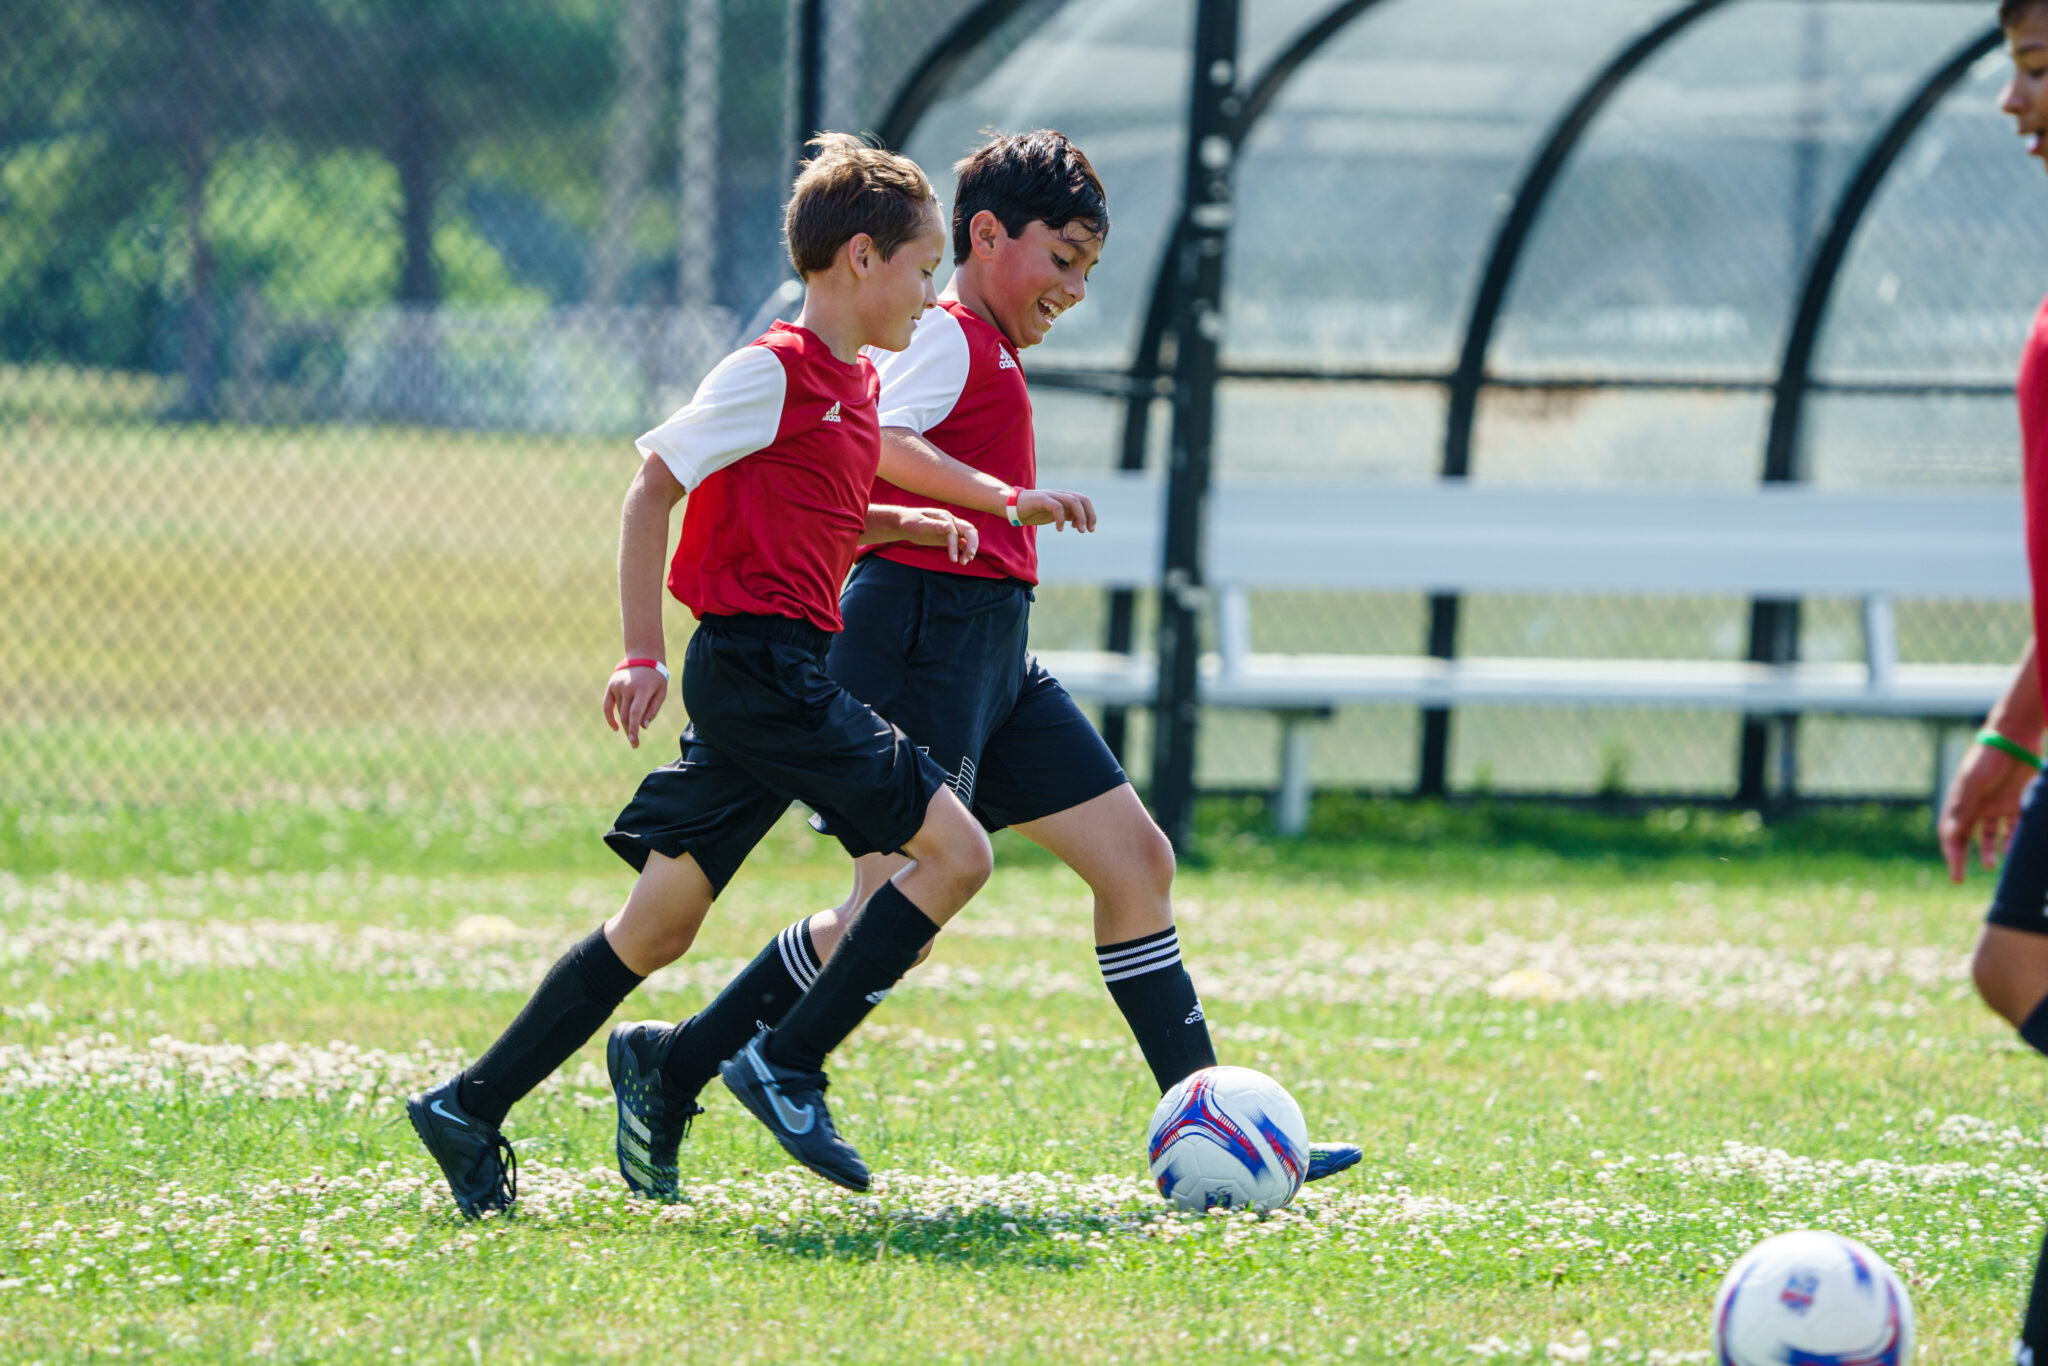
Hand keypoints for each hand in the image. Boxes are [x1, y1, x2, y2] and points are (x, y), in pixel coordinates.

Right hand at [602, 665, 666, 748]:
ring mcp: (618, 686)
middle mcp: (628, 688)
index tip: (634, 742)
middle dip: (630, 731)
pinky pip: (607, 705)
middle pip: (626, 715)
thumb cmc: (656, 678)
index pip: (635, 713)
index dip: (634, 729)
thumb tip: (643, 726)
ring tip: (633, 732)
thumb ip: (653, 709)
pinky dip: (609, 717)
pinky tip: (616, 728)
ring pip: (620, 712)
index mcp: (643, 689)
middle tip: (635, 744)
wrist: (644, 657)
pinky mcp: (611, 685)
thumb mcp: (661, 692)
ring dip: (626, 723)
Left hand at [898, 508, 978, 563]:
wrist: (904, 524)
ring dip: (969, 548)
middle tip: (970, 557)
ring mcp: (950, 529)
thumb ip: (934, 526)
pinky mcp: (948, 537)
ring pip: (967, 537)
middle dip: (972, 544)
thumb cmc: (910, 522)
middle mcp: (950, 521)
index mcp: (944, 516)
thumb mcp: (919, 524)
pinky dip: (964, 550)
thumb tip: (949, 527)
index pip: (954, 531)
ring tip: (964, 562)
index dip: (955, 545)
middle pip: (969, 530)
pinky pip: (961, 542)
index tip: (953, 560)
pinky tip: (963, 559)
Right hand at [1014, 487, 1095, 531]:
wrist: (1013, 506)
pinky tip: (1059, 529)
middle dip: (1089, 515)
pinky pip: (1056, 507)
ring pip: (1073, 501)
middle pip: (1082, 499)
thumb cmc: (1033, 511)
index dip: (1091, 514)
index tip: (1090, 529)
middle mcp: (1060, 494)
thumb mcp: (1053, 514)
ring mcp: (1051, 495)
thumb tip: (1078, 521)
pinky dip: (1061, 519)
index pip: (1084, 500)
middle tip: (1088, 530)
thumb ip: (1066, 514)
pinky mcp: (1041, 499)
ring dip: (1080, 516)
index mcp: (1064, 497)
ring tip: (1079, 530)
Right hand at [1939, 740, 2037, 881]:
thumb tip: (1949, 838)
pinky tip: (2015, 852)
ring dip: (1991, 852)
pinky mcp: (2018, 804)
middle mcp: (1977, 807)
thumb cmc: (1987, 759)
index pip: (1951, 834)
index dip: (1951, 854)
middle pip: (1967, 838)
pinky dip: (2015, 841)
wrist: (2015, 738)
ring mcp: (1997, 806)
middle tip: (1961, 877)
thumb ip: (1961, 810)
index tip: (1954, 873)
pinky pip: (2016, 828)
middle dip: (1963, 858)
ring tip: (1992, 865)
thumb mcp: (1971, 785)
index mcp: (1960, 803)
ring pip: (1992, 837)